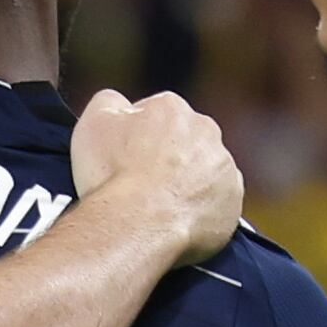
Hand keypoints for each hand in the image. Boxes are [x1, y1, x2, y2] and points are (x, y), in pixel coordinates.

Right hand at [64, 88, 242, 267]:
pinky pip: (217, 204)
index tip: (124, 159)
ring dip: (186, 184)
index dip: (136, 138)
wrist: (137, 224)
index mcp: (172, 107)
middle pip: (184, 141)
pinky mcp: (233, 201)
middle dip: (167, 158)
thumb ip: (109, 101)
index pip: (154, 115)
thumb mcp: (93, 122)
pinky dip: (200, 211)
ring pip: (204, 172)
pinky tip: (176, 221)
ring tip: (159, 207)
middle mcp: (205, 130)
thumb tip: (118, 102)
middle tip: (142, 184)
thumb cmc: (113, 174)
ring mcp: (224, 166)